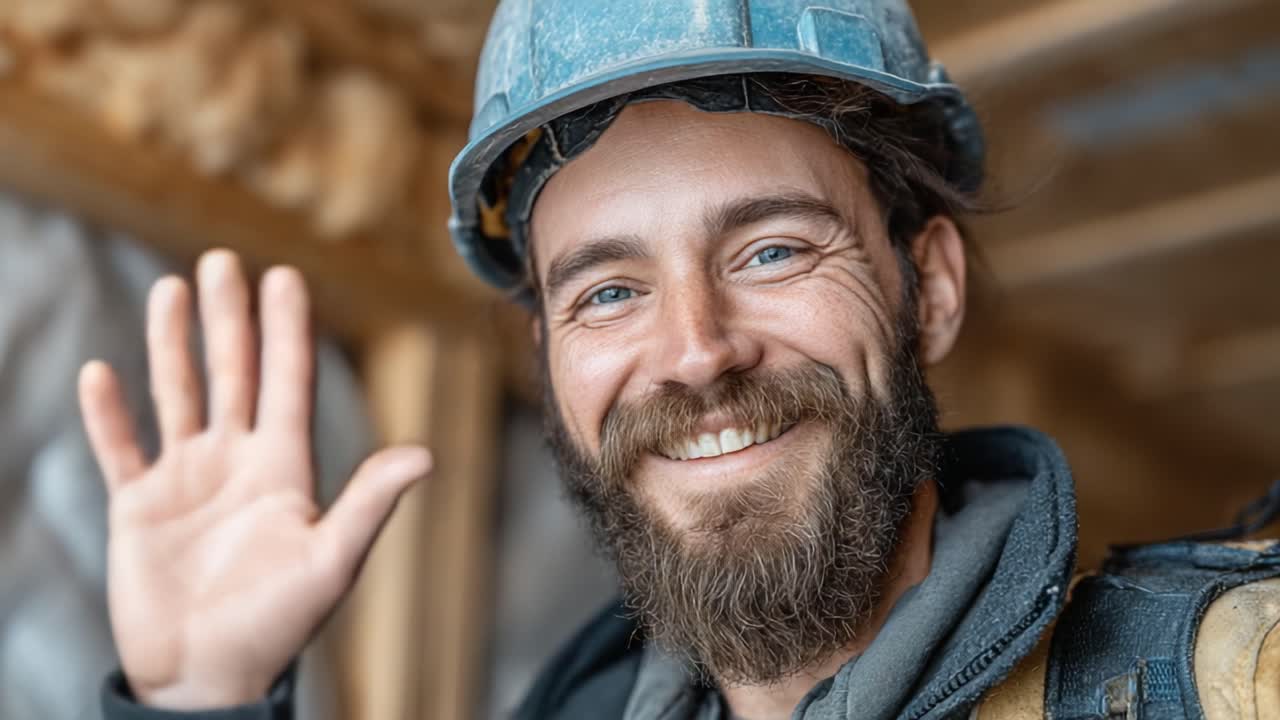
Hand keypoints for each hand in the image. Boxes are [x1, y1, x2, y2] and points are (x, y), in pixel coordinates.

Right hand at [78, 250, 429, 709]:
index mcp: (284, 468)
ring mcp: (186, 481)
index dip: (286, 330)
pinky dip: (108, 414)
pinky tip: (101, 372)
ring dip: (172, 344)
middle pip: (233, 374)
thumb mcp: (330, 562)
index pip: (286, 382)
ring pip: (179, 395)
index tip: (283, 276)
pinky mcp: (139, 509)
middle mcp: (237, 462)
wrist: (207, 677)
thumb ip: (369, 504)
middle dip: (229, 318)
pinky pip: (120, 449)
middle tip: (222, 260)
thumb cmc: (276, 625)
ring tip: (172, 289)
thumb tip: (426, 455)